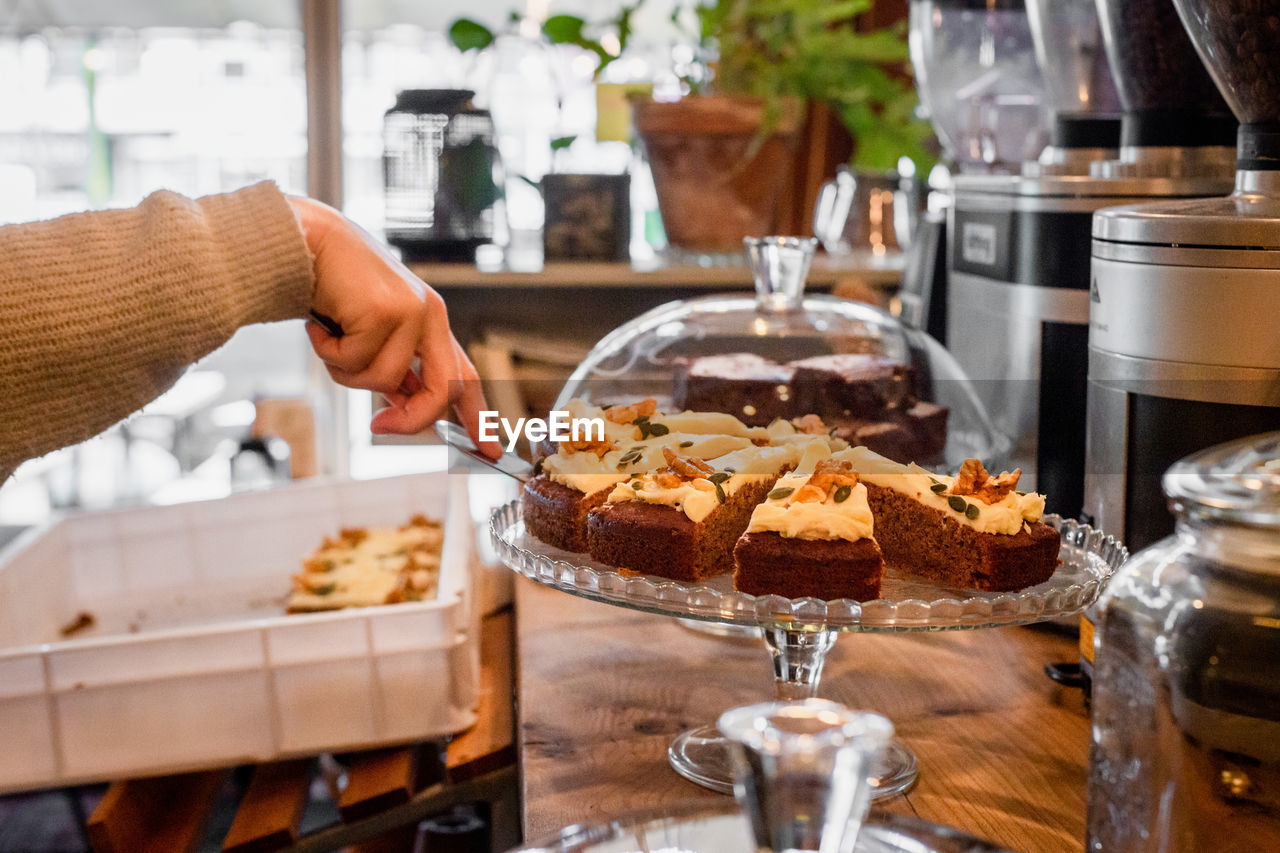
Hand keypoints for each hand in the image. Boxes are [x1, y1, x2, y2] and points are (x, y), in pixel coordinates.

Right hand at [288, 196, 501, 458]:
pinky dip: (327, 352)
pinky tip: (320, 324)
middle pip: (442, 390)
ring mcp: (410, 312)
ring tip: (330, 338)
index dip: (479, 417)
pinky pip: (354, 362)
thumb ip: (395, 370)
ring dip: (346, 371)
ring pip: (384, 381)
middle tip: (378, 427)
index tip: (491, 452)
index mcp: (432, 322)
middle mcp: (429, 315)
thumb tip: (403, 410)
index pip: (465, 376)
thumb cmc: (336, 289)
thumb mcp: (373, 334)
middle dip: (411, 420)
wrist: (307, 241)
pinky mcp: (384, 311)